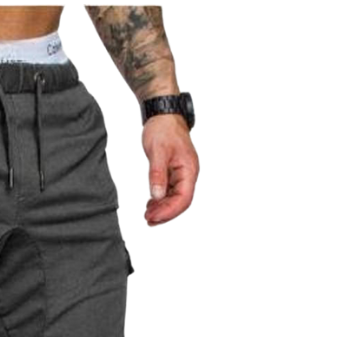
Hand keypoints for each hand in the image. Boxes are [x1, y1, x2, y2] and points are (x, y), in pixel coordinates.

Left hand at [141, 113, 198, 227]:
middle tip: (148, 221)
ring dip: (162, 209)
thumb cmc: (162, 129)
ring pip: (176, 199)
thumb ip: (157, 175)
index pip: (184, 198)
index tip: (153, 217)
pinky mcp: (175, 173)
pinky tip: (150, 205)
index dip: (169, 211)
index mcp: (189, 169)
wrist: (163, 115)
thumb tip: (157, 196)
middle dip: (165, 214)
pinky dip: (161, 201)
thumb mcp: (157, 152)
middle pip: (181, 202)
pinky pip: (171, 192)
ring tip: (147, 216)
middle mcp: (189, 174)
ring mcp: (182, 174)